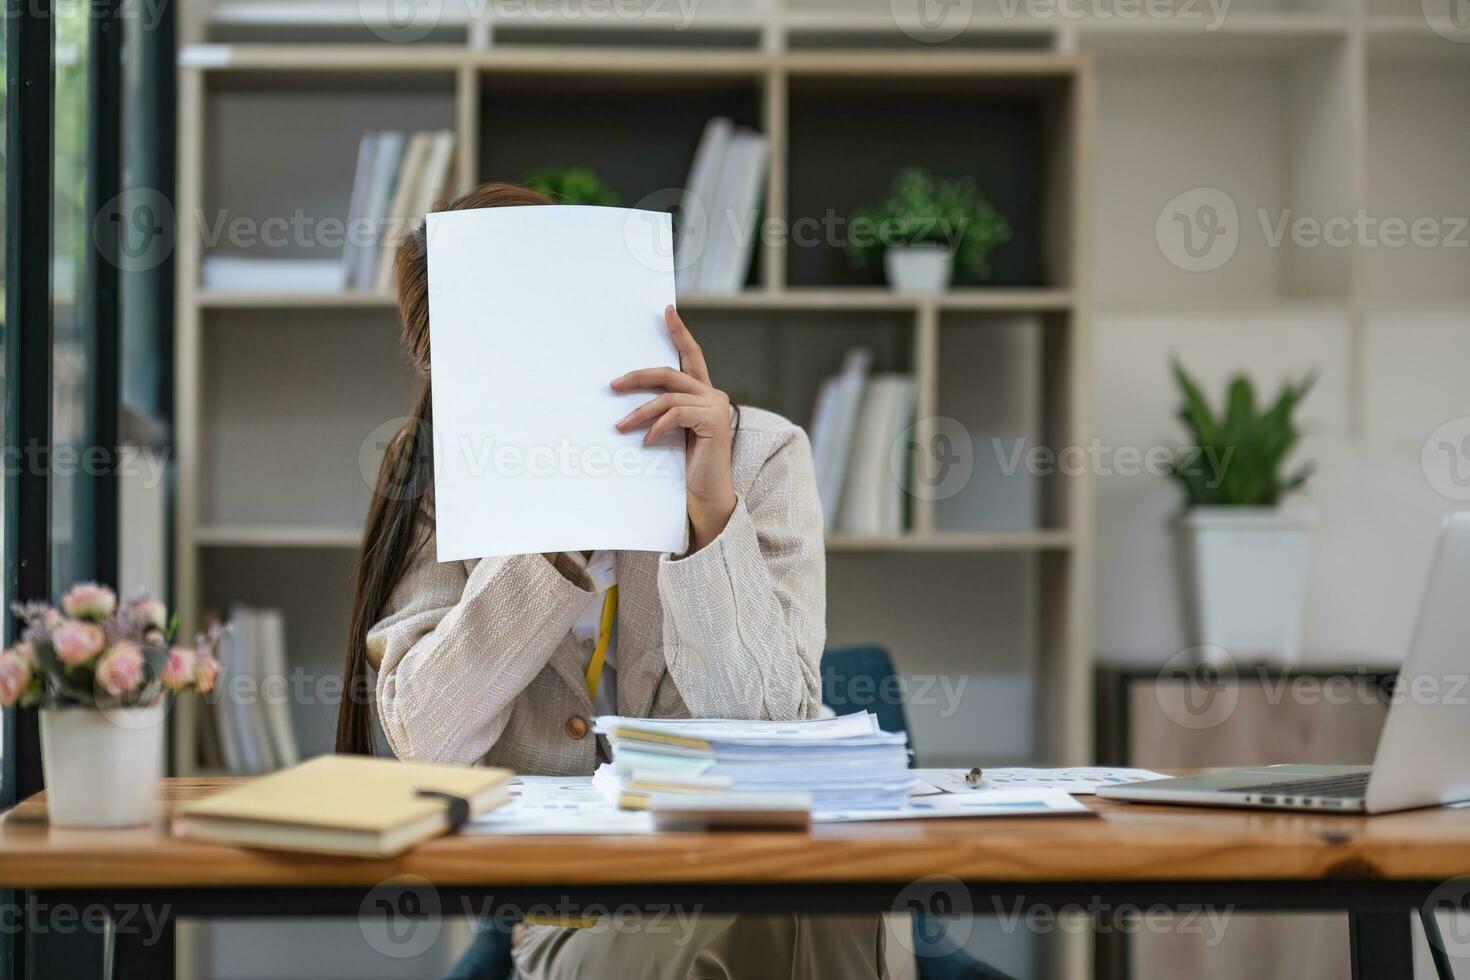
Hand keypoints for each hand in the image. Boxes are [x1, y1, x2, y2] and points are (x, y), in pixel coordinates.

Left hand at [612, 306, 736, 552]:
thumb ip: (663, 412)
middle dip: (638, 376)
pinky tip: (647, 442)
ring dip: (639, 412)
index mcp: (703, 395)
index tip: (666, 311)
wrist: (707, 496)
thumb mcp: (671, 433)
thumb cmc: (687, 468)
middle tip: (612, 384)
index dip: (680, 332)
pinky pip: (674, 415)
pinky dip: (656, 428)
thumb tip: (628, 401)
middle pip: (670, 373)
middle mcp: (713, 395)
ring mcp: (715, 407)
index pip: (692, 356)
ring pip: (667, 397)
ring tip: (620, 427)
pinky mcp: (713, 421)